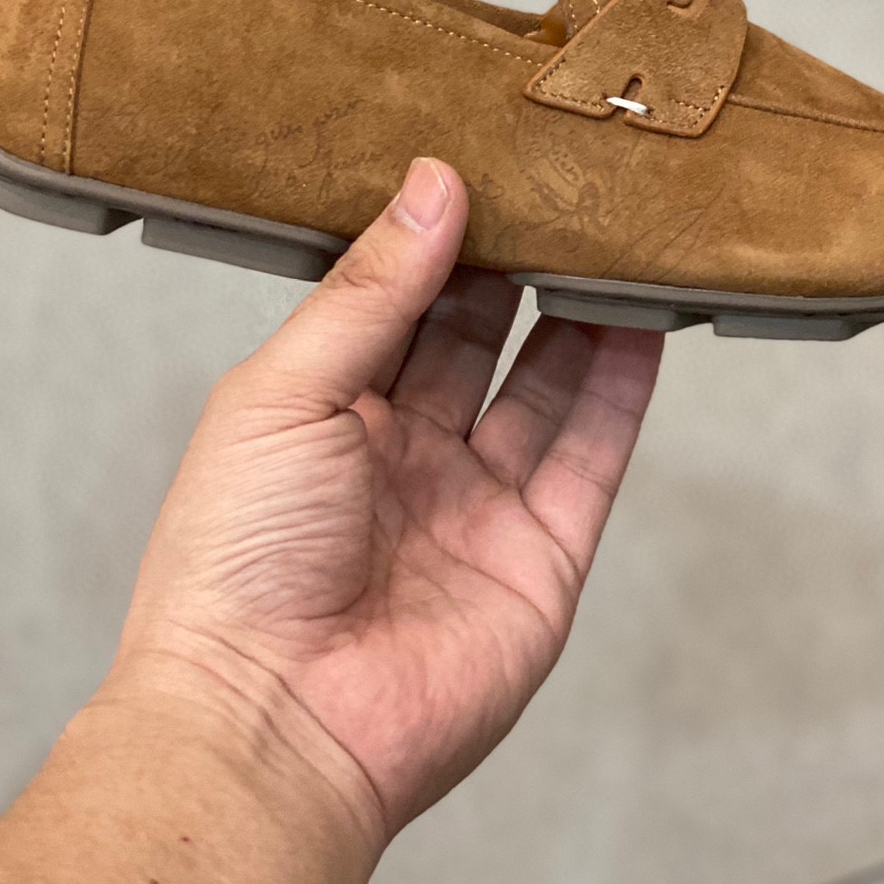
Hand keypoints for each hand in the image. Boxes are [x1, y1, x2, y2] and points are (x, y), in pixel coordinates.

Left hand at [110, 157, 663, 845]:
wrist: (272, 722)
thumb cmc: (235, 563)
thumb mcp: (285, 392)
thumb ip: (370, 290)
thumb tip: (432, 184)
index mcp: (327, 412)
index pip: (396, 301)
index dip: (436, 236)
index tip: (481, 160)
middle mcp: (406, 453)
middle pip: (478, 335)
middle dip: (515, 262)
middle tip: (558, 184)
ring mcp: (477, 504)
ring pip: (547, 384)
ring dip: (582, 311)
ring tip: (618, 232)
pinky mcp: (540, 553)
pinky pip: (594, 453)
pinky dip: (625, 385)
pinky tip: (648, 317)